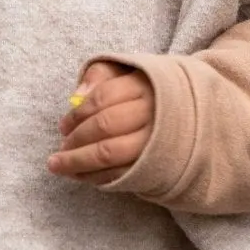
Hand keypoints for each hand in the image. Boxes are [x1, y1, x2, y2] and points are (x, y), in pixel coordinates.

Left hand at [49, 58, 154, 187]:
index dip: (78, 114)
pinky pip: (120, 174)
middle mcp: (152, 113)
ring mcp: (155, 142)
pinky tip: (79, 175)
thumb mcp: (126, 73)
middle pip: (105, 126)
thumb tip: (78, 93)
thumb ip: (100, 75)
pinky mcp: (155, 165)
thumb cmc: (146, 93)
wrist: (191, 117)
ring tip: (58, 165)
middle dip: (76, 139)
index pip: (103, 98)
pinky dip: (95, 176)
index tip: (63, 126)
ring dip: (79, 161)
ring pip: (110, 153)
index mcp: (144, 86)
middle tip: (60, 147)